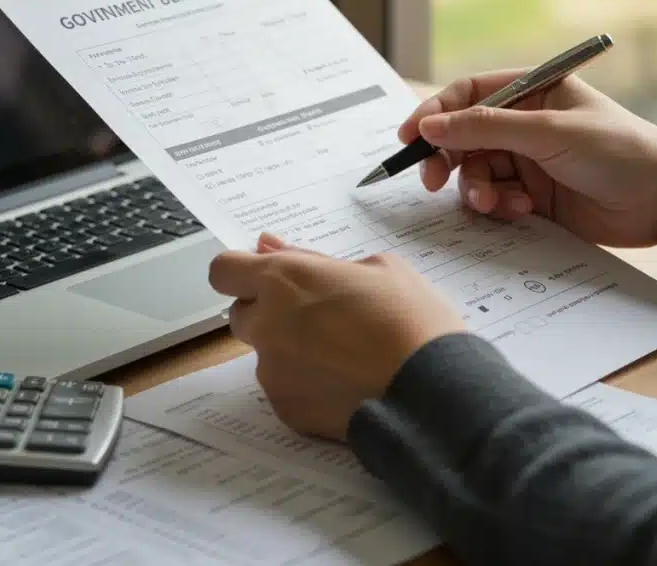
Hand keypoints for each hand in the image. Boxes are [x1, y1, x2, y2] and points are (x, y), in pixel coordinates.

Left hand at [207, 233, 465, 441]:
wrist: (433, 392)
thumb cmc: (413, 320)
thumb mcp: (378, 268)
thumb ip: (315, 259)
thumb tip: (270, 246)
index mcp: (284, 280)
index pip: (223, 269)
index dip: (242, 272)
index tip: (266, 278)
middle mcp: (266, 325)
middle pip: (242, 314)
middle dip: (269, 312)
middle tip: (319, 317)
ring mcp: (272, 371)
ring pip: (266, 354)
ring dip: (290, 350)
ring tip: (344, 355)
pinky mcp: (285, 409)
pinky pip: (285, 388)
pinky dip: (306, 384)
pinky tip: (347, 383)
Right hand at [398, 69, 656, 246]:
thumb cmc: (619, 151)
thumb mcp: (549, 132)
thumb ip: (485, 128)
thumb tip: (430, 125)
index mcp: (532, 91)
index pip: (468, 94)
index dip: (435, 114)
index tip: (410, 137)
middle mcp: (525, 124)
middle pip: (463, 138)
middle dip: (448, 159)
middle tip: (432, 180)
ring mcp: (528, 162)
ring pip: (475, 174)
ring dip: (476, 189)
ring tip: (495, 203)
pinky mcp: (533, 198)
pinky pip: (494, 201)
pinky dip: (498, 208)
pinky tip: (522, 211)